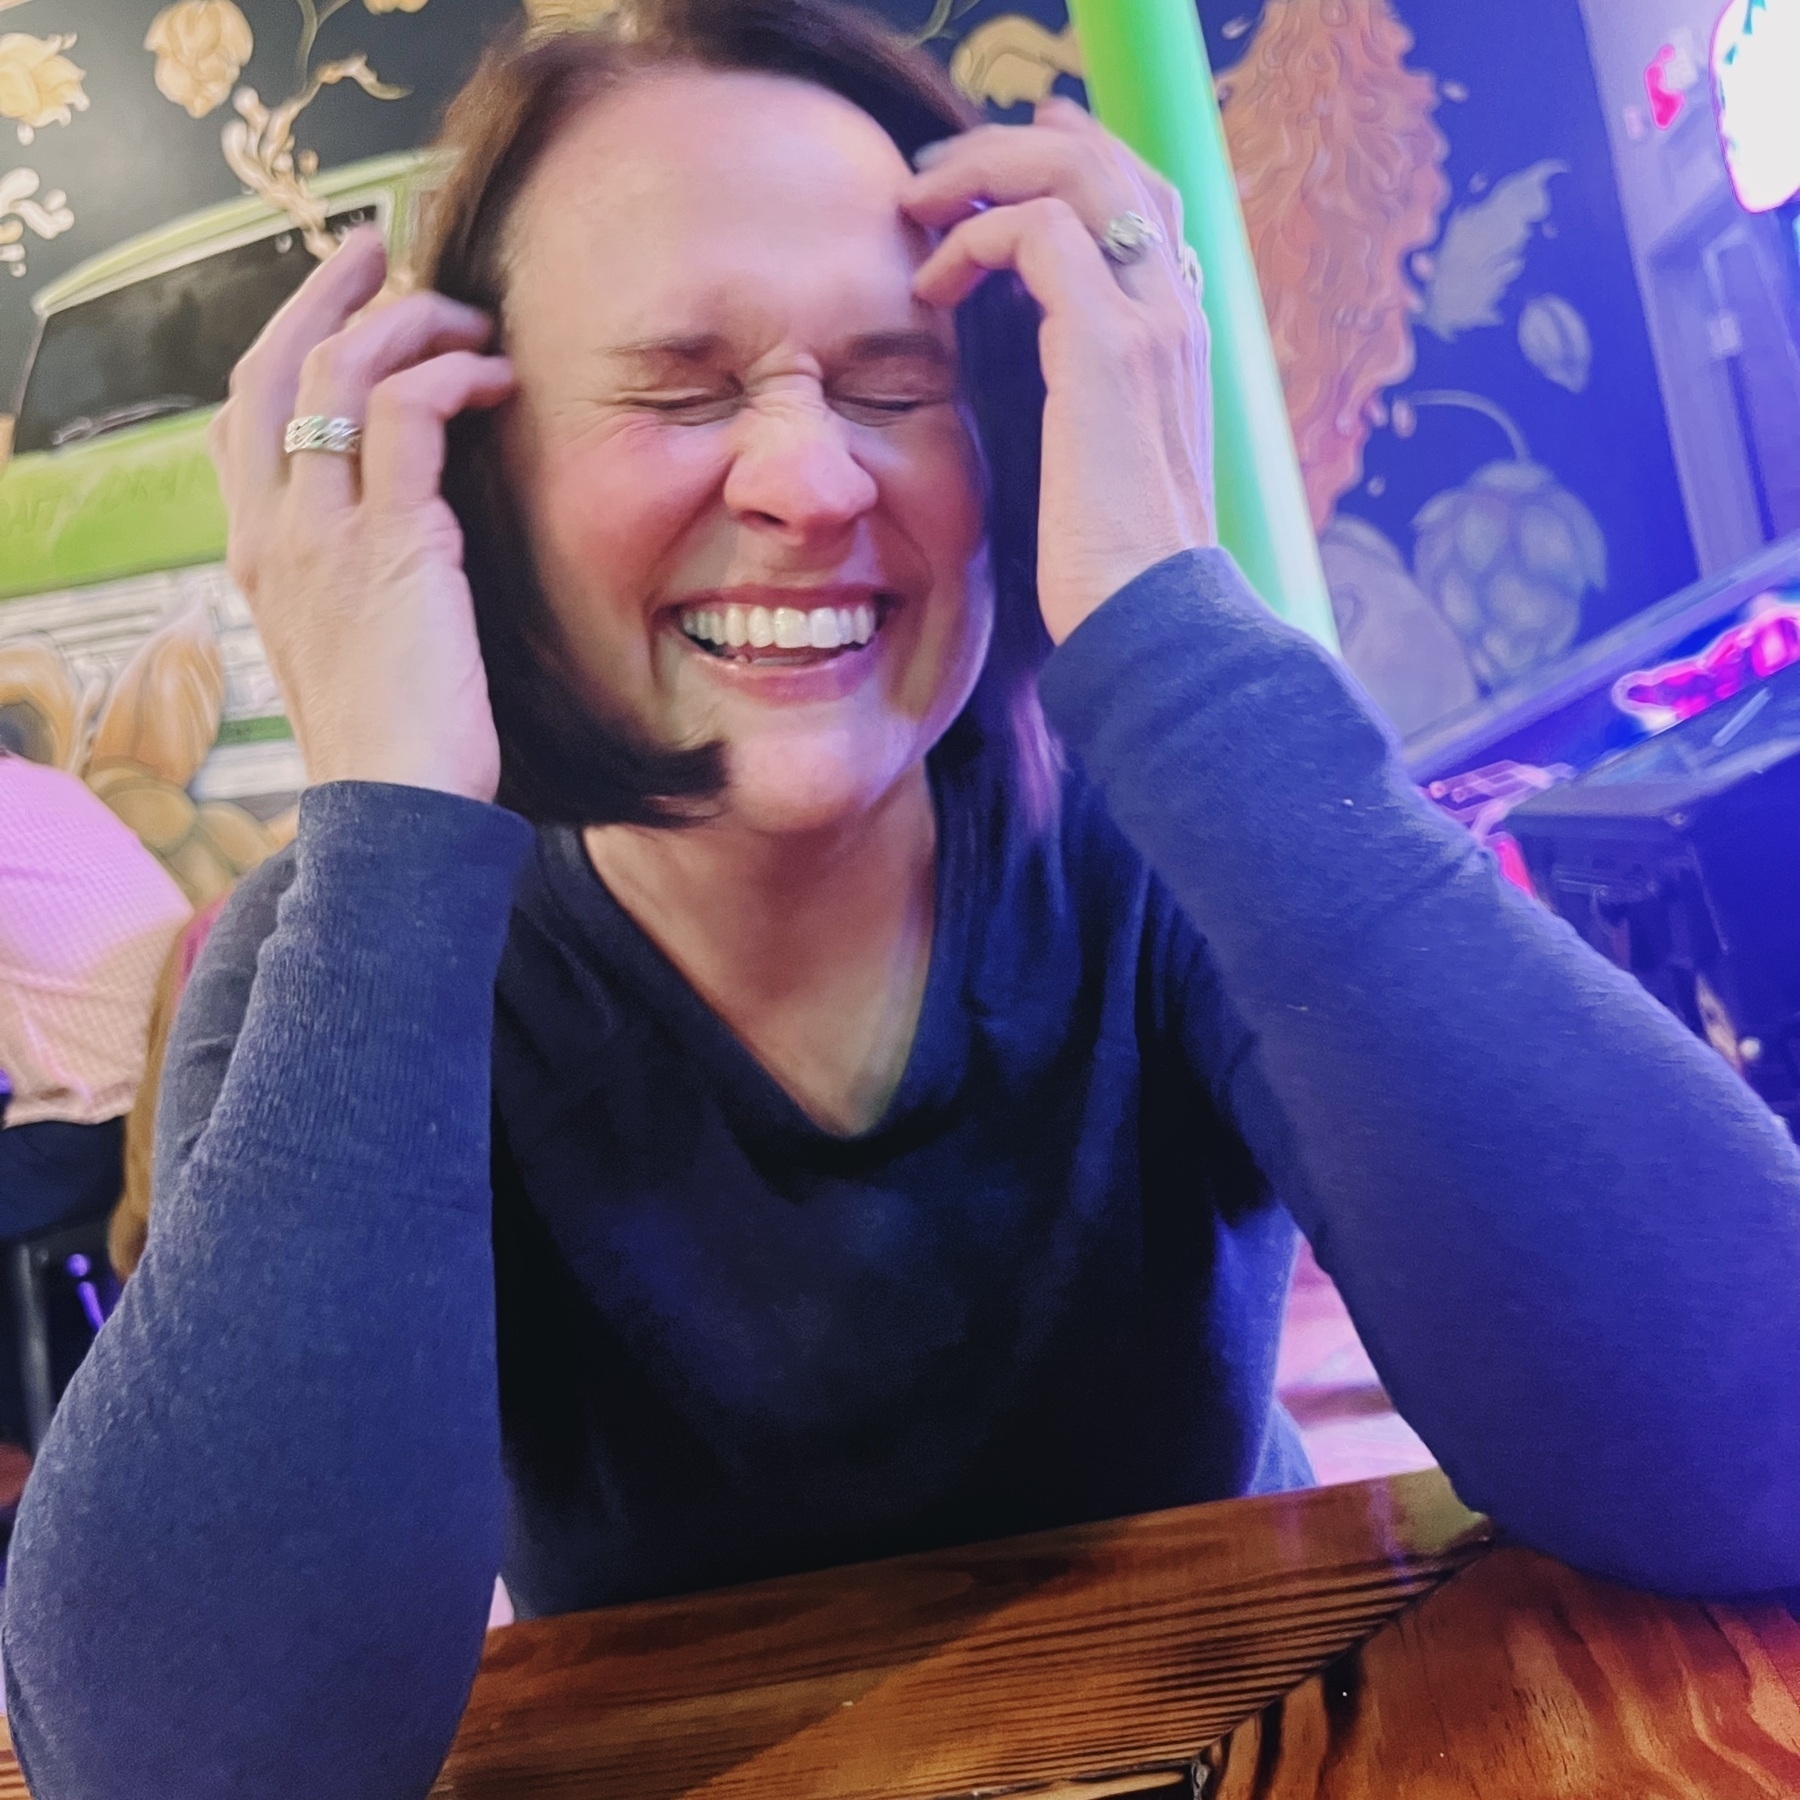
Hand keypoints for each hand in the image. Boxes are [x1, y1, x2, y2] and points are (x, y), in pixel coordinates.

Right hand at [208, 227, 516, 801]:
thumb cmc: (397, 748)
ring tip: (467, 316)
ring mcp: (321, 535)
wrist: (395, 812)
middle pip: (271, 368)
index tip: (337, 307)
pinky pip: (405, 411)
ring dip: (405, 321)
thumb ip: (362, 586)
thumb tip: (415, 543)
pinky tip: (496, 379)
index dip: (283, 347)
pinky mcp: (391, 542)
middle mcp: (272, 534)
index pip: (241, 423)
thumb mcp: (358, 653)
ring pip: (336, 371)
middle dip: (325, 294)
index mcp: (258, 558)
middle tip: (380, 249)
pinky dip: (449, 373)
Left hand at [903, 98, 1215, 645]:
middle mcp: (1176, 313)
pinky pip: (1036, 232)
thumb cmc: (1113, 568)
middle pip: (1111, 161)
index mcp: (1178, 337)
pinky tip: (931, 285)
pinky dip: (973, 238)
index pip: (1142, 201)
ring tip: (917, 204)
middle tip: (935, 173)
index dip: (1069, 163)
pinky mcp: (1107, 348)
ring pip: (1076, 172)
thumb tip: (1045, 388)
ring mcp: (1151, 322)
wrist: (1150, 619)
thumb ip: (1085, 404)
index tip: (988, 176)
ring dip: (983, 169)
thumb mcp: (1101, 468)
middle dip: (1014, 145)